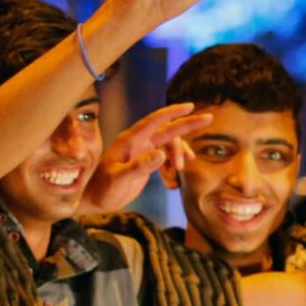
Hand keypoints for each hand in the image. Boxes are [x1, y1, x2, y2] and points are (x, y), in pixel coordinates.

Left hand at [85, 103, 211, 210]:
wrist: (96, 199)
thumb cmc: (103, 189)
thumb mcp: (120, 179)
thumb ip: (140, 167)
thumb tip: (163, 154)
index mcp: (130, 140)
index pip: (154, 121)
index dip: (172, 113)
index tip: (190, 107)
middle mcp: (138, 142)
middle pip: (167, 128)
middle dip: (187, 123)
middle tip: (209, 118)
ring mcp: (142, 151)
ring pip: (168, 142)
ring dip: (180, 151)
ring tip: (183, 167)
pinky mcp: (145, 161)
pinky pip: (166, 154)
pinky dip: (175, 158)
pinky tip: (180, 169)